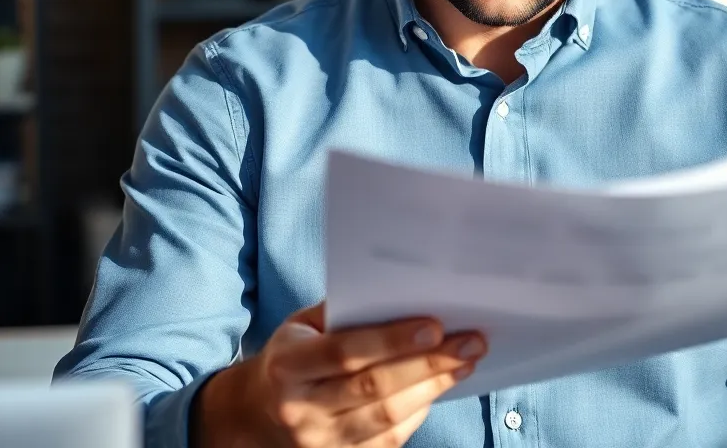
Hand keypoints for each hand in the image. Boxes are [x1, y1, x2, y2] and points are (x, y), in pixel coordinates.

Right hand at [194, 302, 486, 446]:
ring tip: (465, 362)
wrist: (255, 414)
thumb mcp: (301, 325)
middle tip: (471, 342)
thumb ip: (344, 311)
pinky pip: (386, 441)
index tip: (435, 325)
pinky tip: (439, 388)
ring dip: (432, 388)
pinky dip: (418, 413)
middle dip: (428, 363)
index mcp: (287, 366)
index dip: (391, 340)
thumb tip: (402, 293)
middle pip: (373, 388)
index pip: (345, 352)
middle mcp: (300, 409)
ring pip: (385, 418)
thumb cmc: (292, 354)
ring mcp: (318, 442)